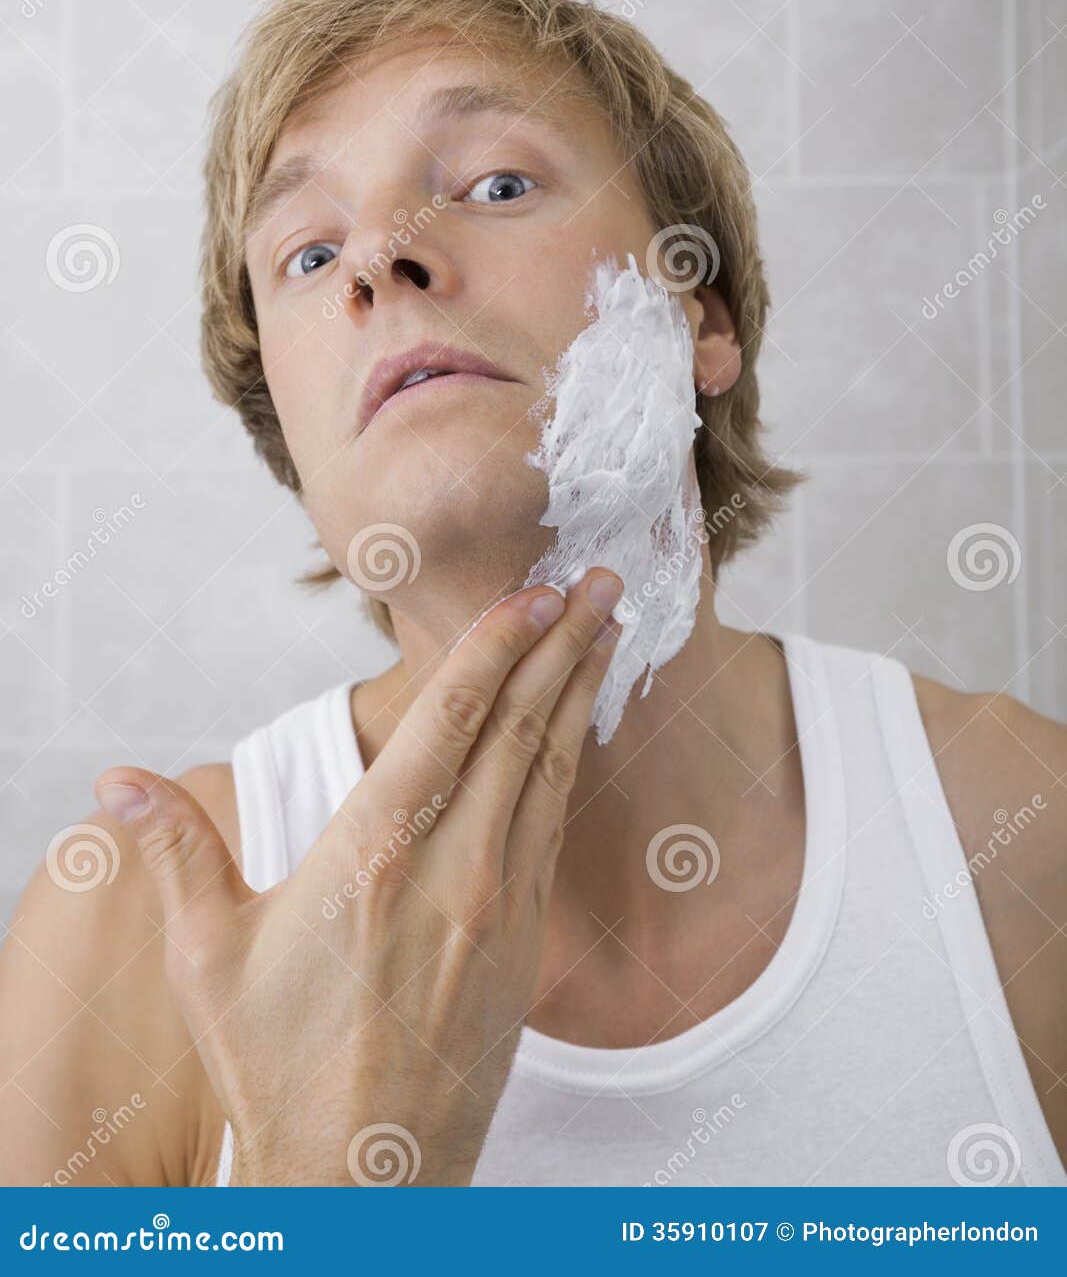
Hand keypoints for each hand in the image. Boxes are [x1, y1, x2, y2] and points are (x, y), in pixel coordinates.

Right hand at [93, 568, 622, 1185]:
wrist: (364, 1177)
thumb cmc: (279, 1065)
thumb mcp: (209, 956)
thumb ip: (176, 853)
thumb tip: (117, 782)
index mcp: (376, 851)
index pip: (452, 719)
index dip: (499, 645)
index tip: (538, 591)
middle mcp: (454, 866)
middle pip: (521, 728)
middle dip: (564, 645)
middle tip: (604, 580)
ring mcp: (500, 907)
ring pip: (551, 772)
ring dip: (580, 693)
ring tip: (610, 632)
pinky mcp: (523, 946)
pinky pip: (554, 830)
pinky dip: (572, 766)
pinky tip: (580, 734)